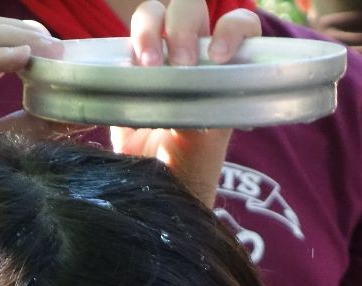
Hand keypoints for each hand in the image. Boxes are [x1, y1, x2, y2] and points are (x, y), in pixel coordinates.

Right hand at [112, 0, 260, 206]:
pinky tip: (124, 73)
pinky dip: (123, 49)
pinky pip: (121, 44)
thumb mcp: (203, 145)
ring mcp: (158, 59)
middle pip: (191, 9)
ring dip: (148, 31)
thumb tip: (187, 93)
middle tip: (180, 63)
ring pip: (153, 15)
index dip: (231, 29)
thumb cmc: (188, 170)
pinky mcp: (125, 71)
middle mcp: (193, 56)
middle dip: (183, 26)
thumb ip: (201, 115)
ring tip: (147, 66)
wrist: (152, 192)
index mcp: (224, 68)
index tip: (219, 56)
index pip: (240, 25)